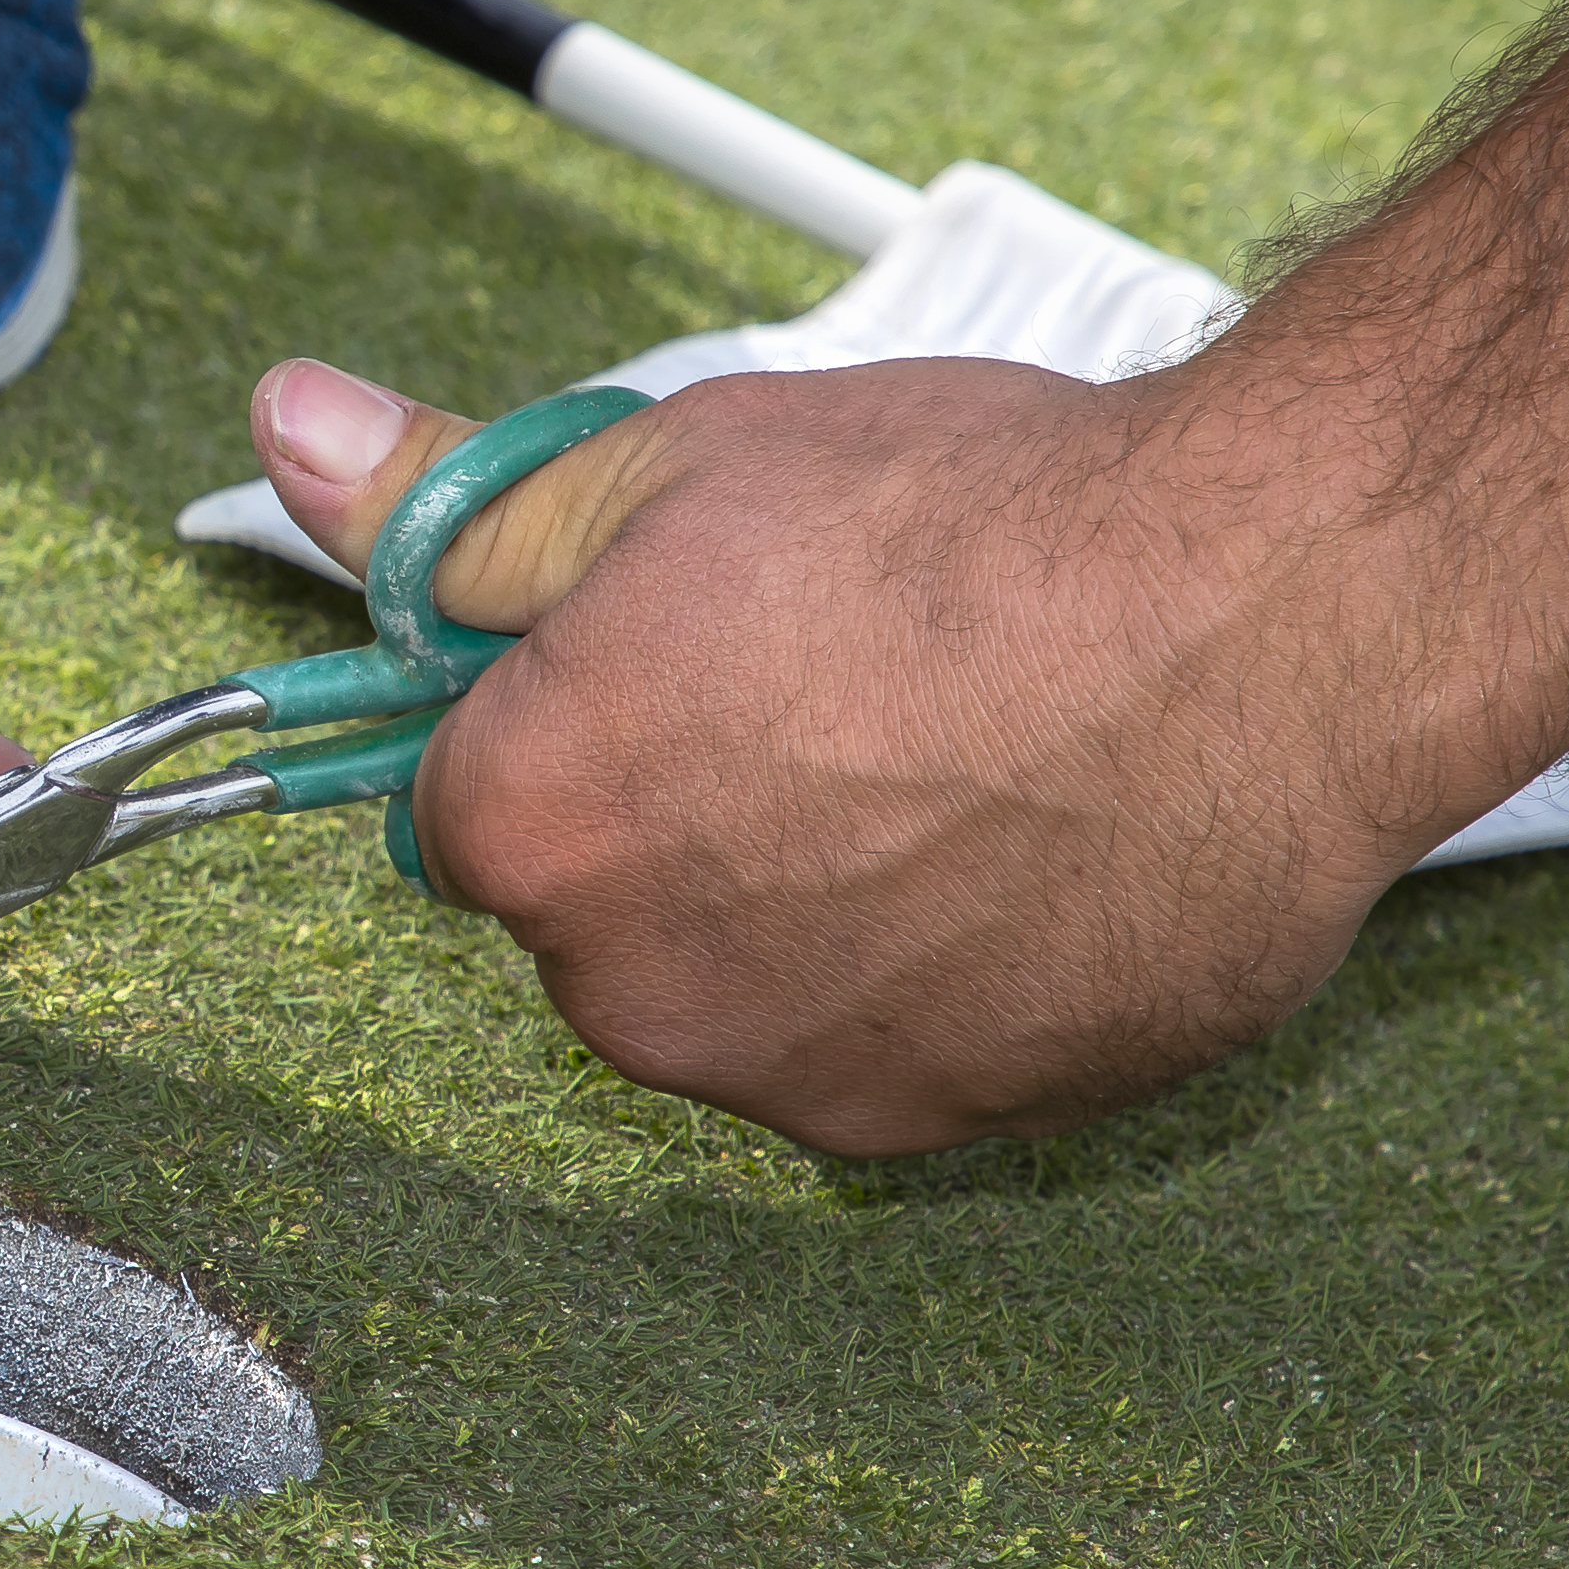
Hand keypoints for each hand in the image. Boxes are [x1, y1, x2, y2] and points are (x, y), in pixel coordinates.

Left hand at [251, 356, 1517, 1154]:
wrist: (1270, 618)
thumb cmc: (983, 533)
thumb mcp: (678, 462)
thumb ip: (458, 502)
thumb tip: (297, 442)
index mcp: (533, 824)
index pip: (464, 803)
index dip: (566, 716)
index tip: (661, 664)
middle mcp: (634, 993)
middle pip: (598, 911)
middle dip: (678, 818)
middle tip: (829, 691)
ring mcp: (792, 1077)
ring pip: (743, 986)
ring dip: (805, 905)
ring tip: (948, 763)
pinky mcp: (942, 1126)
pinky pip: (883, 1045)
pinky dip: (928, 972)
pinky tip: (1020, 849)